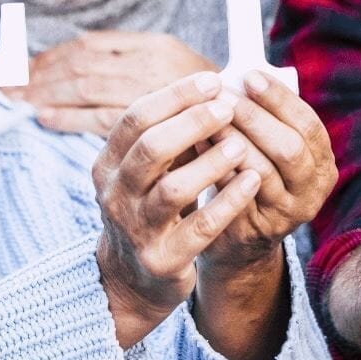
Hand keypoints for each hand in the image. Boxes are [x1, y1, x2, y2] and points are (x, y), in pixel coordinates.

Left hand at [11, 31, 215, 135]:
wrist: (250, 133)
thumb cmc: (207, 105)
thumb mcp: (175, 71)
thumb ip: (135, 61)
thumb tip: (81, 52)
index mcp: (157, 46)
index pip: (91, 45)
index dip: (54, 54)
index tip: (25, 65)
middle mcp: (154, 64)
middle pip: (81, 63)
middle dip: (40, 73)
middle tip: (8, 84)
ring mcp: (153, 91)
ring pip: (86, 85)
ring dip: (47, 91)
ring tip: (17, 99)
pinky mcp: (152, 123)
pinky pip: (100, 116)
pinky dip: (68, 115)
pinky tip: (45, 116)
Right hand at [91, 72, 261, 347]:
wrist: (131, 279)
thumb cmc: (148, 208)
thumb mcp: (145, 170)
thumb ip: (169, 134)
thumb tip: (212, 87)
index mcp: (109, 164)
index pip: (135, 118)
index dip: (175, 96)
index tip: (212, 80)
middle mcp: (116, 195)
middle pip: (151, 148)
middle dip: (193, 122)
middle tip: (229, 105)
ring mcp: (137, 230)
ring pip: (173, 189)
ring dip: (211, 162)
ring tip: (241, 144)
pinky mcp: (163, 260)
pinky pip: (200, 227)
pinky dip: (228, 201)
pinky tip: (251, 181)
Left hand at [195, 70, 337, 274]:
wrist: (241, 236)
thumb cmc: (251, 174)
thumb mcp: (270, 147)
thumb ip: (265, 117)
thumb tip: (238, 73)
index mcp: (322, 160)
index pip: (308, 123)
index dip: (280, 98)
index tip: (249, 75)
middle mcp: (314, 188)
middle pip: (290, 148)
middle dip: (255, 117)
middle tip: (223, 95)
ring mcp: (288, 212)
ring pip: (262, 171)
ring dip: (232, 140)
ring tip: (207, 117)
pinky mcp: (258, 228)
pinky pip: (236, 194)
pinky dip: (217, 166)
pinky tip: (199, 146)